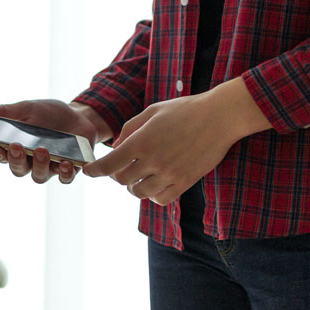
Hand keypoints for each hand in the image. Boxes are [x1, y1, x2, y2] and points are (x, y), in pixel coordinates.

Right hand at [0, 100, 111, 183]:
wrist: (79, 115)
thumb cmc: (49, 113)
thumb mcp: (27, 108)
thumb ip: (5, 112)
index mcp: (17, 147)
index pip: (1, 155)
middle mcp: (30, 161)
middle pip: (18, 169)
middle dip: (15, 159)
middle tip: (16, 146)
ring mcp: (49, 167)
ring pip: (39, 176)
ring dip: (39, 165)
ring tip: (41, 150)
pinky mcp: (68, 170)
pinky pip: (64, 178)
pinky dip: (64, 173)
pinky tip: (65, 163)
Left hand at [82, 77, 270, 204]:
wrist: (221, 117)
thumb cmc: (185, 110)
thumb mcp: (152, 111)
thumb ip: (130, 129)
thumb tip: (116, 147)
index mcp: (141, 141)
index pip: (109, 164)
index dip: (94, 170)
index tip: (88, 171)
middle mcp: (153, 160)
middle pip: (122, 180)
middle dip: (118, 174)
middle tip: (126, 166)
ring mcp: (169, 174)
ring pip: (139, 192)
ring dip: (135, 185)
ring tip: (143, 174)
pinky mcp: (184, 182)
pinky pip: (160, 199)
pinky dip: (153, 194)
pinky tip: (157, 183)